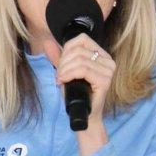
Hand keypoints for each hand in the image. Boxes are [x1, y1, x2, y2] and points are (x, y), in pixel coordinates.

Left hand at [43, 32, 113, 155]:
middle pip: (78, 50)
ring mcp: (109, 70)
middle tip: (59, 76)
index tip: (61, 65)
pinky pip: (83, 70)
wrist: (83, 115)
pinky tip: (63, 81)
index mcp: (101, 55)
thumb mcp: (65, 72)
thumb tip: (47, 42)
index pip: (82, 39)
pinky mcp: (105, 80)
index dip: (66, 50)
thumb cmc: (76, 95)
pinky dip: (69, 74)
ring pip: (79, 60)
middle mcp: (108, 61)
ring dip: (64, 70)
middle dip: (63, 63)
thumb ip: (58, 58)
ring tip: (61, 80)